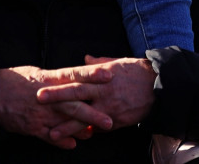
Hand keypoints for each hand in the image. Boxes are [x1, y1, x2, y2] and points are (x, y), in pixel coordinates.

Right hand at [0, 64, 114, 149]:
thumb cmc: (15, 80)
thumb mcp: (36, 73)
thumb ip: (56, 78)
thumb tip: (75, 78)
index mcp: (48, 79)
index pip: (74, 74)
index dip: (91, 75)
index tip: (109, 75)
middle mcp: (47, 96)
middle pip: (73, 103)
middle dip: (92, 112)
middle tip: (110, 119)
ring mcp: (40, 113)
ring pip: (63, 122)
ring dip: (80, 129)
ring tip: (94, 134)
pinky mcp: (31, 126)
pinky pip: (49, 136)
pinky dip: (60, 141)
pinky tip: (72, 145)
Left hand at [36, 55, 156, 141]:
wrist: (160, 87)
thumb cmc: (138, 72)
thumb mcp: (118, 62)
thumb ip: (99, 63)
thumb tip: (85, 59)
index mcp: (102, 74)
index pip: (77, 76)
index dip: (60, 80)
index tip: (44, 81)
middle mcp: (103, 90)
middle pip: (77, 93)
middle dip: (57, 97)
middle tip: (38, 99)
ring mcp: (110, 106)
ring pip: (85, 117)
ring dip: (68, 126)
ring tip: (52, 133)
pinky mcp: (118, 120)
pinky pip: (99, 127)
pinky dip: (87, 132)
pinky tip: (75, 138)